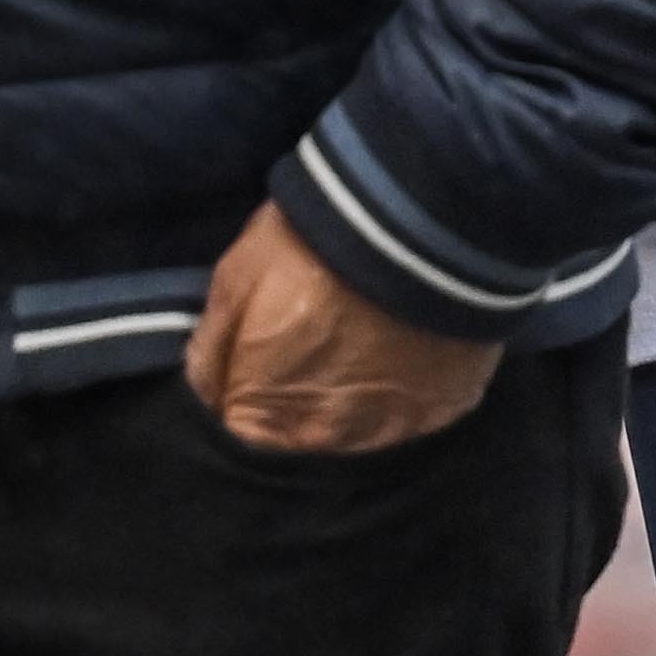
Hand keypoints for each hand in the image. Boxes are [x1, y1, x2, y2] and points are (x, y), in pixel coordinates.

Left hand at [186, 198, 499, 453]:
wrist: (421, 210)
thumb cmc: (312, 246)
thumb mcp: (235, 281)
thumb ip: (210, 353)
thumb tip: (205, 395)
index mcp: (272, 424)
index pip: (240, 445)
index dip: (243, 403)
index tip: (254, 368)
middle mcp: (335, 445)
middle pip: (306, 444)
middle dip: (300, 406)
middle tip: (312, 347)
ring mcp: (399, 431)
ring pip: (364, 433)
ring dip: (355, 400)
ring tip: (362, 344)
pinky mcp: (450, 407)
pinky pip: (417, 412)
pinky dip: (407, 387)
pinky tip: (405, 346)